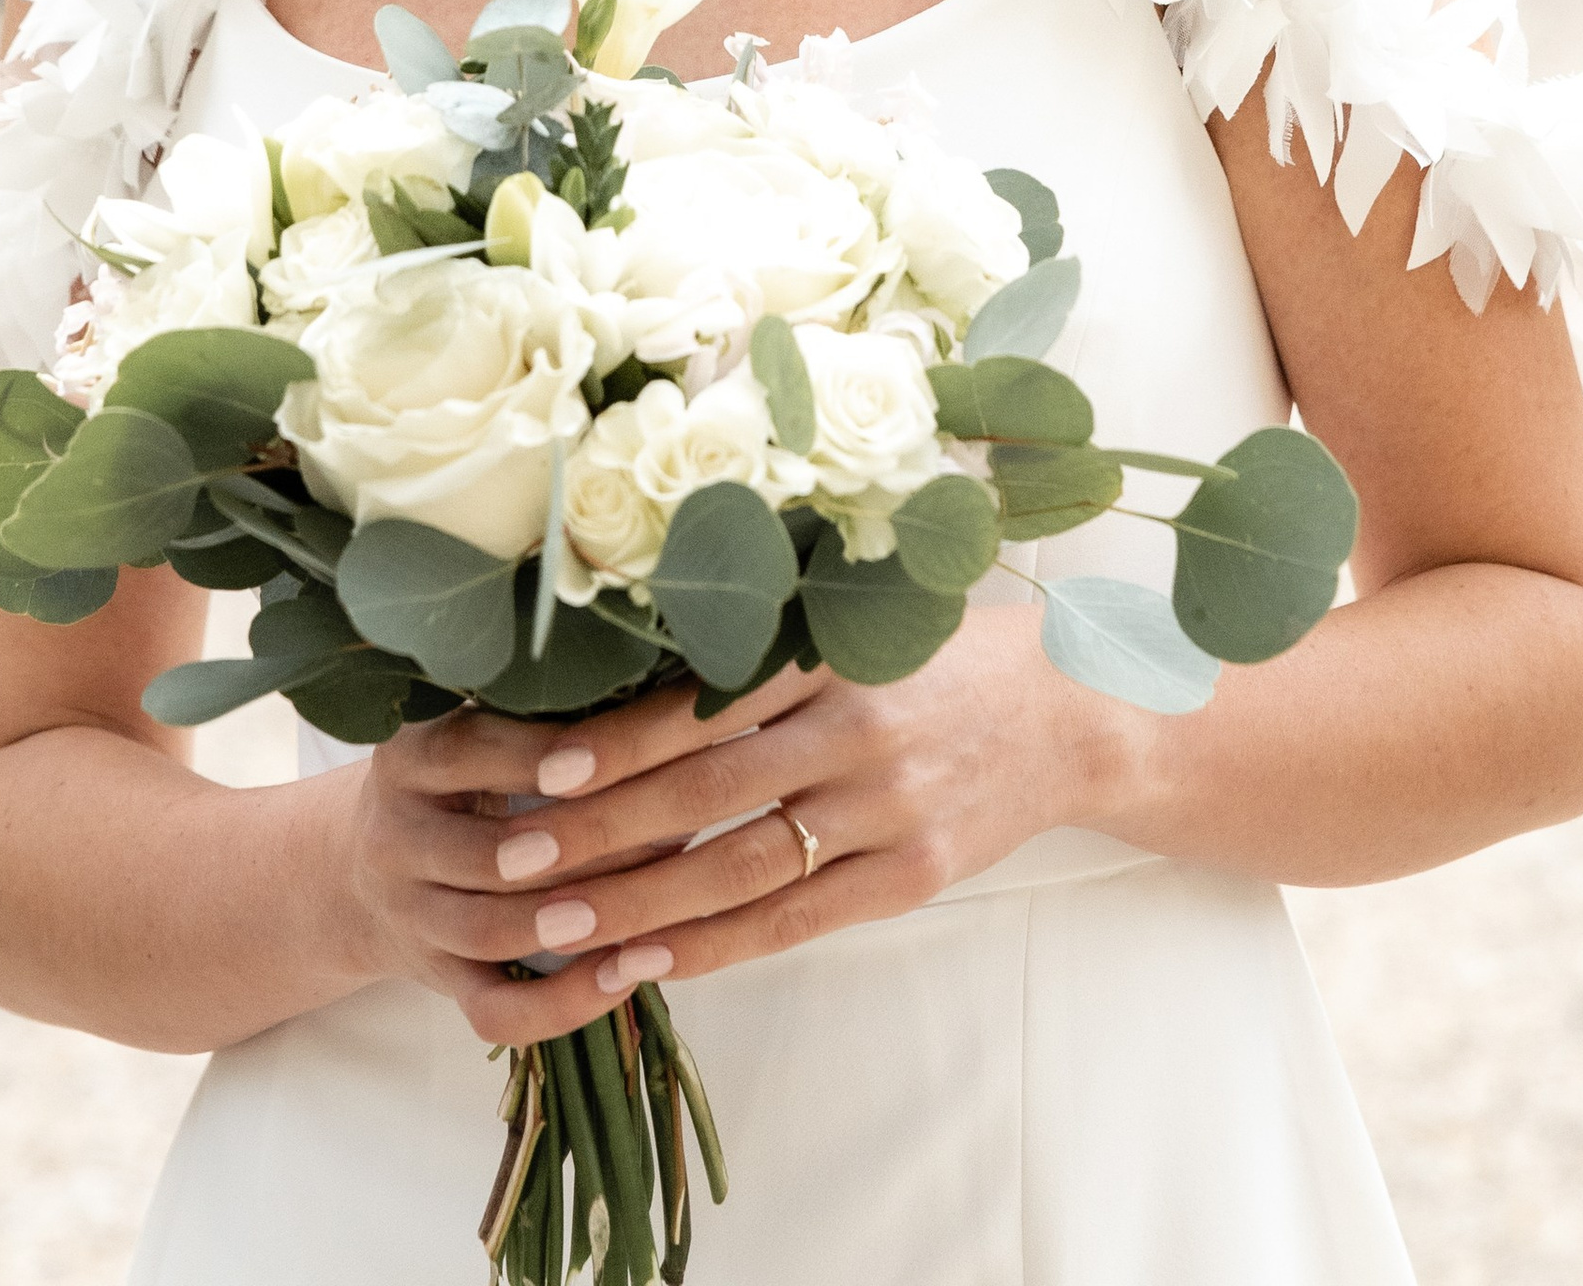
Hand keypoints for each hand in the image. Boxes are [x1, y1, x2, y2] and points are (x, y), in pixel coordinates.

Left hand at [337, 606, 1136, 1042]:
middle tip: (514, 863)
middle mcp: (854, 732)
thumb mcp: (857, 621)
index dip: (616, 743)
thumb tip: (631, 663)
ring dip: (642, 905)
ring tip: (560, 930)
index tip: (534, 770)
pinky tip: (651, 962)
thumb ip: (762, 644)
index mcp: (829, 655)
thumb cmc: (938, 655)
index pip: (702, 706)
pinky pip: (794, 921)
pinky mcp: (910, 877)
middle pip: (705, 793)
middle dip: (601, 833)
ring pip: (741, 868)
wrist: (1068, 713)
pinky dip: (717, 946)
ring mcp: (885, 812)